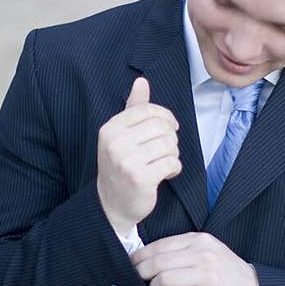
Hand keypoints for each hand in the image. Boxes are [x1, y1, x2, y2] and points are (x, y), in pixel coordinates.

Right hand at [96, 77, 180, 235]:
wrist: (111, 204)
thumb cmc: (121, 166)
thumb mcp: (122, 135)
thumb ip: (133, 109)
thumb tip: (141, 81)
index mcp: (111, 128)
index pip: (149, 111)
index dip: (166, 118)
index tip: (169, 129)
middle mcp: (116, 143)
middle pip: (162, 127)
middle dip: (170, 139)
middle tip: (164, 151)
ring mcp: (126, 161)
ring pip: (169, 145)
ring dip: (172, 155)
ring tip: (162, 163)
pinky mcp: (140, 178)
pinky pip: (172, 163)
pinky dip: (173, 169)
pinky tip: (164, 175)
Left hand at [131, 232, 258, 285]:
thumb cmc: (224, 272)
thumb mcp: (208, 251)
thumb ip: (183, 249)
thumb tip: (147, 256)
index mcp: (199, 240)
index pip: (160, 245)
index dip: (140, 256)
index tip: (131, 265)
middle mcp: (203, 254)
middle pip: (157, 262)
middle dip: (141, 274)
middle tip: (139, 282)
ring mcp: (207, 274)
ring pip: (163, 280)